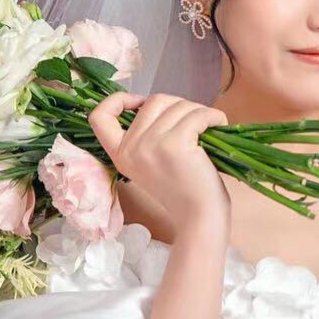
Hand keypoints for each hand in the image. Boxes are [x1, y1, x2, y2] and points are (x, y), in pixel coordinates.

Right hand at [88, 89, 229, 232]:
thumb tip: (162, 104)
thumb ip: (146, 137)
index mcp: (120, 154)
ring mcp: (150, 144)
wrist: (200, 218)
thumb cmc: (183, 192)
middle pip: (153, 101)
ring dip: (199, 111)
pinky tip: (219, 125)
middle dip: (179, 105)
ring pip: (177, 105)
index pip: (99, 117)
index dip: (118, 100)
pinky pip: (197, 115)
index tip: (140, 102)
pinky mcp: (175, 144)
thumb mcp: (151, 163)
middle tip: (195, 122)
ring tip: (211, 126)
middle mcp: (130, 148)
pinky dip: (213, 116)